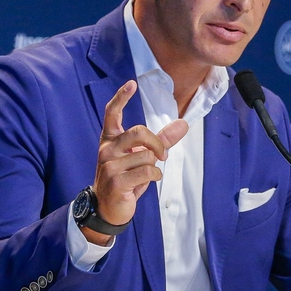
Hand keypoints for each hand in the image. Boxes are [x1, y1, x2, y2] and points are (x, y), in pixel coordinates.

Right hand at [84, 80, 187, 244]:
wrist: (108, 208)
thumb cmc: (126, 178)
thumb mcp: (143, 157)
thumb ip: (162, 140)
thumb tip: (184, 124)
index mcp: (110, 140)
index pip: (112, 113)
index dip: (121, 98)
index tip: (131, 83)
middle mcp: (107, 149)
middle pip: (139, 132)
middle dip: (157, 143)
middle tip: (162, 155)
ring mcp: (109, 165)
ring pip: (146, 155)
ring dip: (154, 166)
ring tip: (145, 174)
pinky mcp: (116, 181)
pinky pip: (147, 171)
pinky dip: (154, 176)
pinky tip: (146, 182)